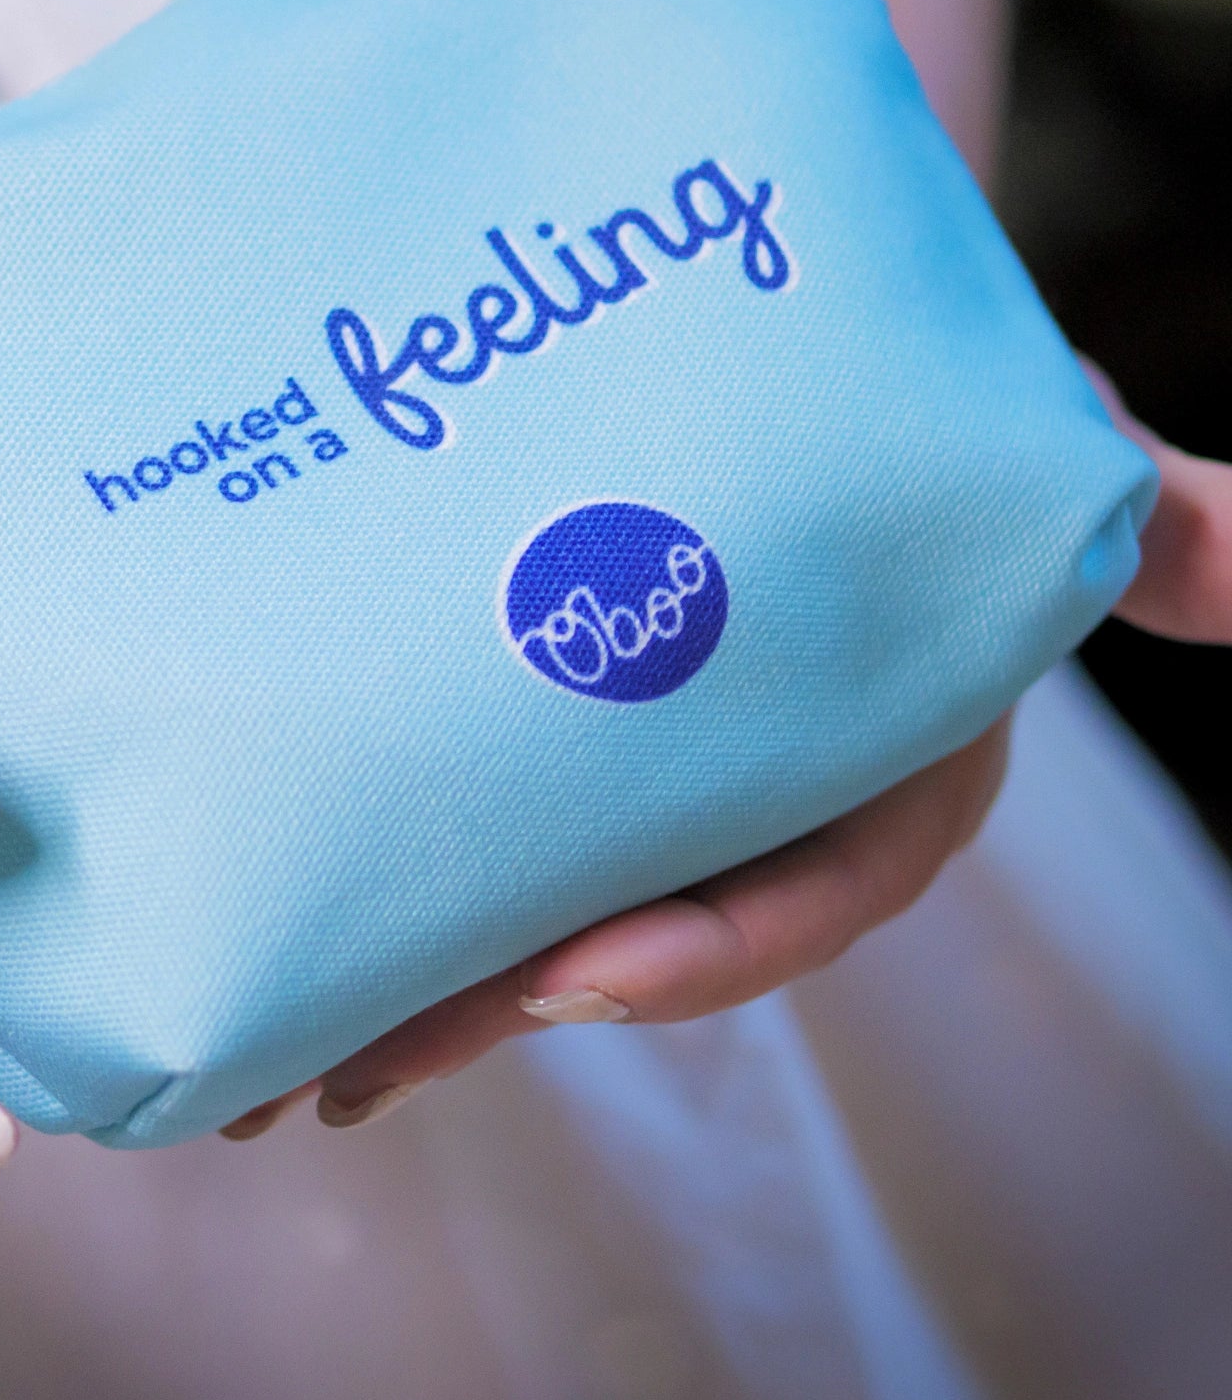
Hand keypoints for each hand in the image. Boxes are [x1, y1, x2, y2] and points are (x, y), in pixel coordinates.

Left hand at [226, 376, 1229, 1137]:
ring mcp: (625, 758)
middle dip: (490, 1005)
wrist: (804, 335)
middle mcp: (742, 784)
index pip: (808, 889)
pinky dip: (360, 860)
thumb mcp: (1034, 455)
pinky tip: (256, 904)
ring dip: (393, 970)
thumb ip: (1146, 519)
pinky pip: (451, 800)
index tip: (577, 981)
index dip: (706, 950)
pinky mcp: (530, 707)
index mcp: (874, 761)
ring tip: (258, 1040)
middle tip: (352, 1063)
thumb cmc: (926, 406)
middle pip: (619, 921)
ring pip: (513, 889)